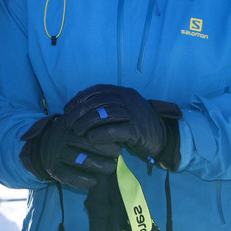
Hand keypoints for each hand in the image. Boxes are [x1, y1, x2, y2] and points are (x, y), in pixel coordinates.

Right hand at [19, 112, 127, 189]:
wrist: (41, 148)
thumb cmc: (68, 136)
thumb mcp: (75, 124)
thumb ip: (92, 123)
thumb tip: (118, 126)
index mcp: (69, 125)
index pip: (90, 127)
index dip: (106, 133)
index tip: (118, 138)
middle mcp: (62, 138)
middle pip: (87, 143)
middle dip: (106, 149)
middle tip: (118, 153)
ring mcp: (56, 153)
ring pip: (81, 160)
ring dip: (99, 165)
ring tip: (110, 168)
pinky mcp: (53, 168)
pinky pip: (69, 176)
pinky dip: (83, 181)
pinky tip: (94, 182)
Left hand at [67, 84, 182, 170]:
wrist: (163, 137)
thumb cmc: (137, 124)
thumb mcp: (122, 109)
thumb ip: (105, 105)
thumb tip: (79, 104)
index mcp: (123, 92)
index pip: (96, 90)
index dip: (79, 99)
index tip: (67, 110)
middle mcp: (128, 99)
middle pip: (98, 102)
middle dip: (79, 112)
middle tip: (69, 123)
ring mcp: (133, 113)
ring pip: (104, 114)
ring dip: (87, 123)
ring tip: (76, 131)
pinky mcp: (137, 130)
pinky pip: (115, 130)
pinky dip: (100, 134)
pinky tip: (90, 139)